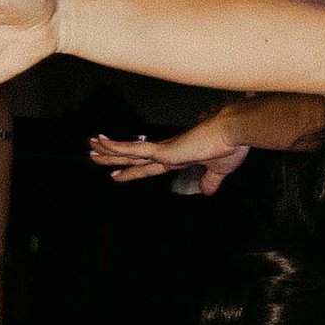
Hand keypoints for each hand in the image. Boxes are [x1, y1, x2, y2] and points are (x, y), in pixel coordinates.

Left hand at [90, 121, 251, 196]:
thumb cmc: (230, 147)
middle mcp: (167, 152)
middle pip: (134, 157)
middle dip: (113, 157)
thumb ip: (210, 181)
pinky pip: (134, 149)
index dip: (133, 170)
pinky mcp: (165, 150)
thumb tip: (206, 192)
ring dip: (108, 150)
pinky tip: (102, 144)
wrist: (234, 132)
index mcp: (179, 158)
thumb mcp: (219, 171)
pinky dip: (117, 147)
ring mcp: (164, 150)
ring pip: (129, 151)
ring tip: (90, 148)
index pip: (150, 166)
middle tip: (94, 154)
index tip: (118, 172)